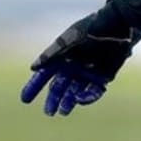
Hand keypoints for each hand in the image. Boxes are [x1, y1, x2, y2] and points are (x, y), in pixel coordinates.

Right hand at [20, 10, 134, 115]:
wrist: (116, 27)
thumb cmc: (88, 31)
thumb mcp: (65, 41)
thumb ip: (50, 55)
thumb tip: (33, 68)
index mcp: (60, 58)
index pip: (43, 76)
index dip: (34, 87)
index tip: (25, 100)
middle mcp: (71, 67)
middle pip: (58, 88)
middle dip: (53, 100)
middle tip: (49, 112)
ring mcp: (87, 73)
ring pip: (75, 92)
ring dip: (69, 102)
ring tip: (64, 112)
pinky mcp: (102, 77)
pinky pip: (93, 92)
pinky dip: (87, 97)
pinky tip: (80, 100)